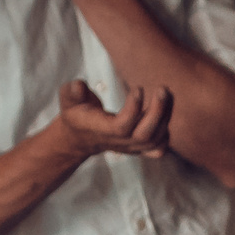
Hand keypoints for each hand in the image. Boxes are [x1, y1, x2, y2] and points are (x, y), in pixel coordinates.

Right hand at [53, 79, 172, 161]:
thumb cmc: (76, 112)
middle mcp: (119, 142)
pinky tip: (165, 113)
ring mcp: (131, 147)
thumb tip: (78, 85)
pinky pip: (159, 148)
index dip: (133, 109)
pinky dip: (166, 134)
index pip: (122, 126)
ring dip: (165, 117)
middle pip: (145, 135)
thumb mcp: (68, 99)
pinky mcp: (139, 148)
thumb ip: (72, 92)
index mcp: (102, 129)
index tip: (138, 88)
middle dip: (158, 112)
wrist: (81, 137)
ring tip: (166, 93)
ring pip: (156, 139)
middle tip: (163, 89)